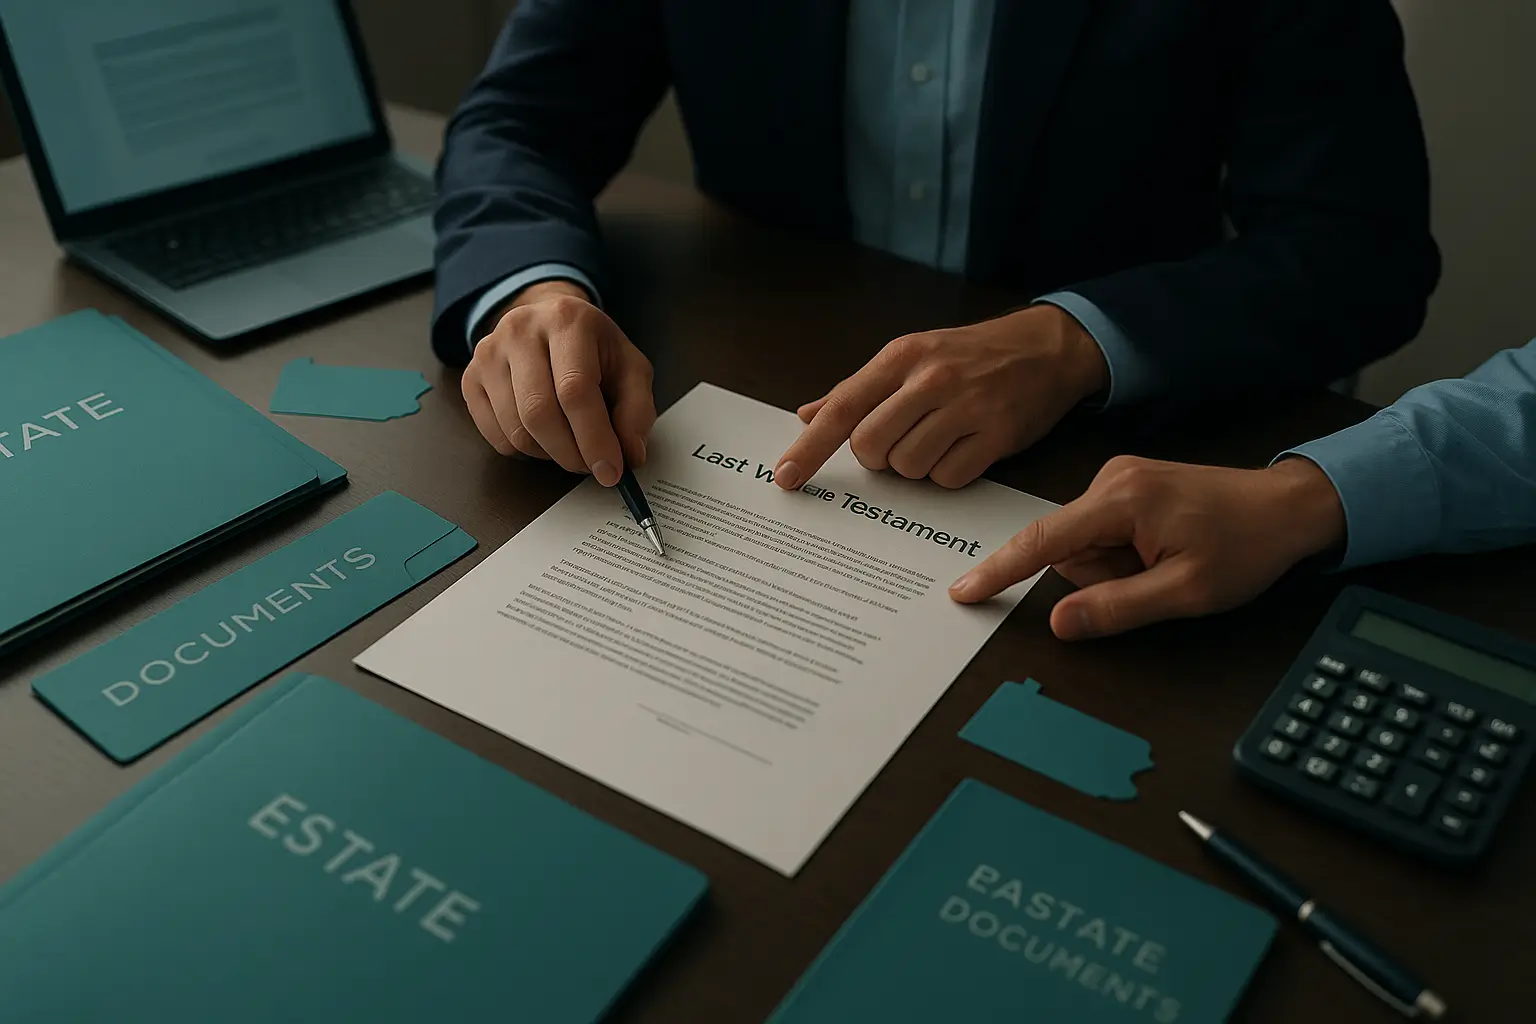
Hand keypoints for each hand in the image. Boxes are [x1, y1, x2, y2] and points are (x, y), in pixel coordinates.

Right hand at [461, 280, 654, 485]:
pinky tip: (543, 436)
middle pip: (539, 413)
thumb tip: (630, 454)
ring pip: (516, 430)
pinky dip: (525, 451)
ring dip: (550, 454)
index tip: (610, 471)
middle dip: (571, 453)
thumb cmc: (593, 349)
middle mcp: (520, 330)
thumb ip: (636, 410)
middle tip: (591, 466)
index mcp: (567, 320)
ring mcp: (488, 353)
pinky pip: (495, 436)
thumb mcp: (630, 368)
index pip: (575, 390)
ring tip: (571, 445)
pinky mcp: (470, 378)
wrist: (549, 322)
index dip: (594, 438)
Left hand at [773, 305, 1107, 490]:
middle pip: (870, 447)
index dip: (810, 448)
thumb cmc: (972, 354)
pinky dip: (949, 473)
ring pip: (908, 467)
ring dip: (915, 465)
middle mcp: (931, 379)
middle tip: (899, 440)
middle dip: (877, 457)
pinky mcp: (998, 434)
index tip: (787, 477)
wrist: (1048, 347)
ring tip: (939, 437)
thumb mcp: (912, 356)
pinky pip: (949, 478)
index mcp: (902, 357)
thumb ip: (859, 389)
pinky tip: (964, 447)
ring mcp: (967, 406)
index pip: (842, 408)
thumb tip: (807, 414)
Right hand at [948, 456, 1346, 638]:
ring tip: (1168, 560)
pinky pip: (1100, 532)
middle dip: (1103, 576)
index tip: (963, 591)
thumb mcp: (1185, 593)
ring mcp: (1118, 478)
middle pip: (1067, 549)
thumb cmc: (1246, 546)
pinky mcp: (1126, 485)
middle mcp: (1111, 479)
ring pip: (1084, 544)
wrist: (1288, 507)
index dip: (999, 571)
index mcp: (1121, 500)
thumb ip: (1116, 609)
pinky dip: (1123, 552)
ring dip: (1116, 566)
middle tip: (1159, 576)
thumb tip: (1058, 623)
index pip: (1041, 542)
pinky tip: (1164, 549)